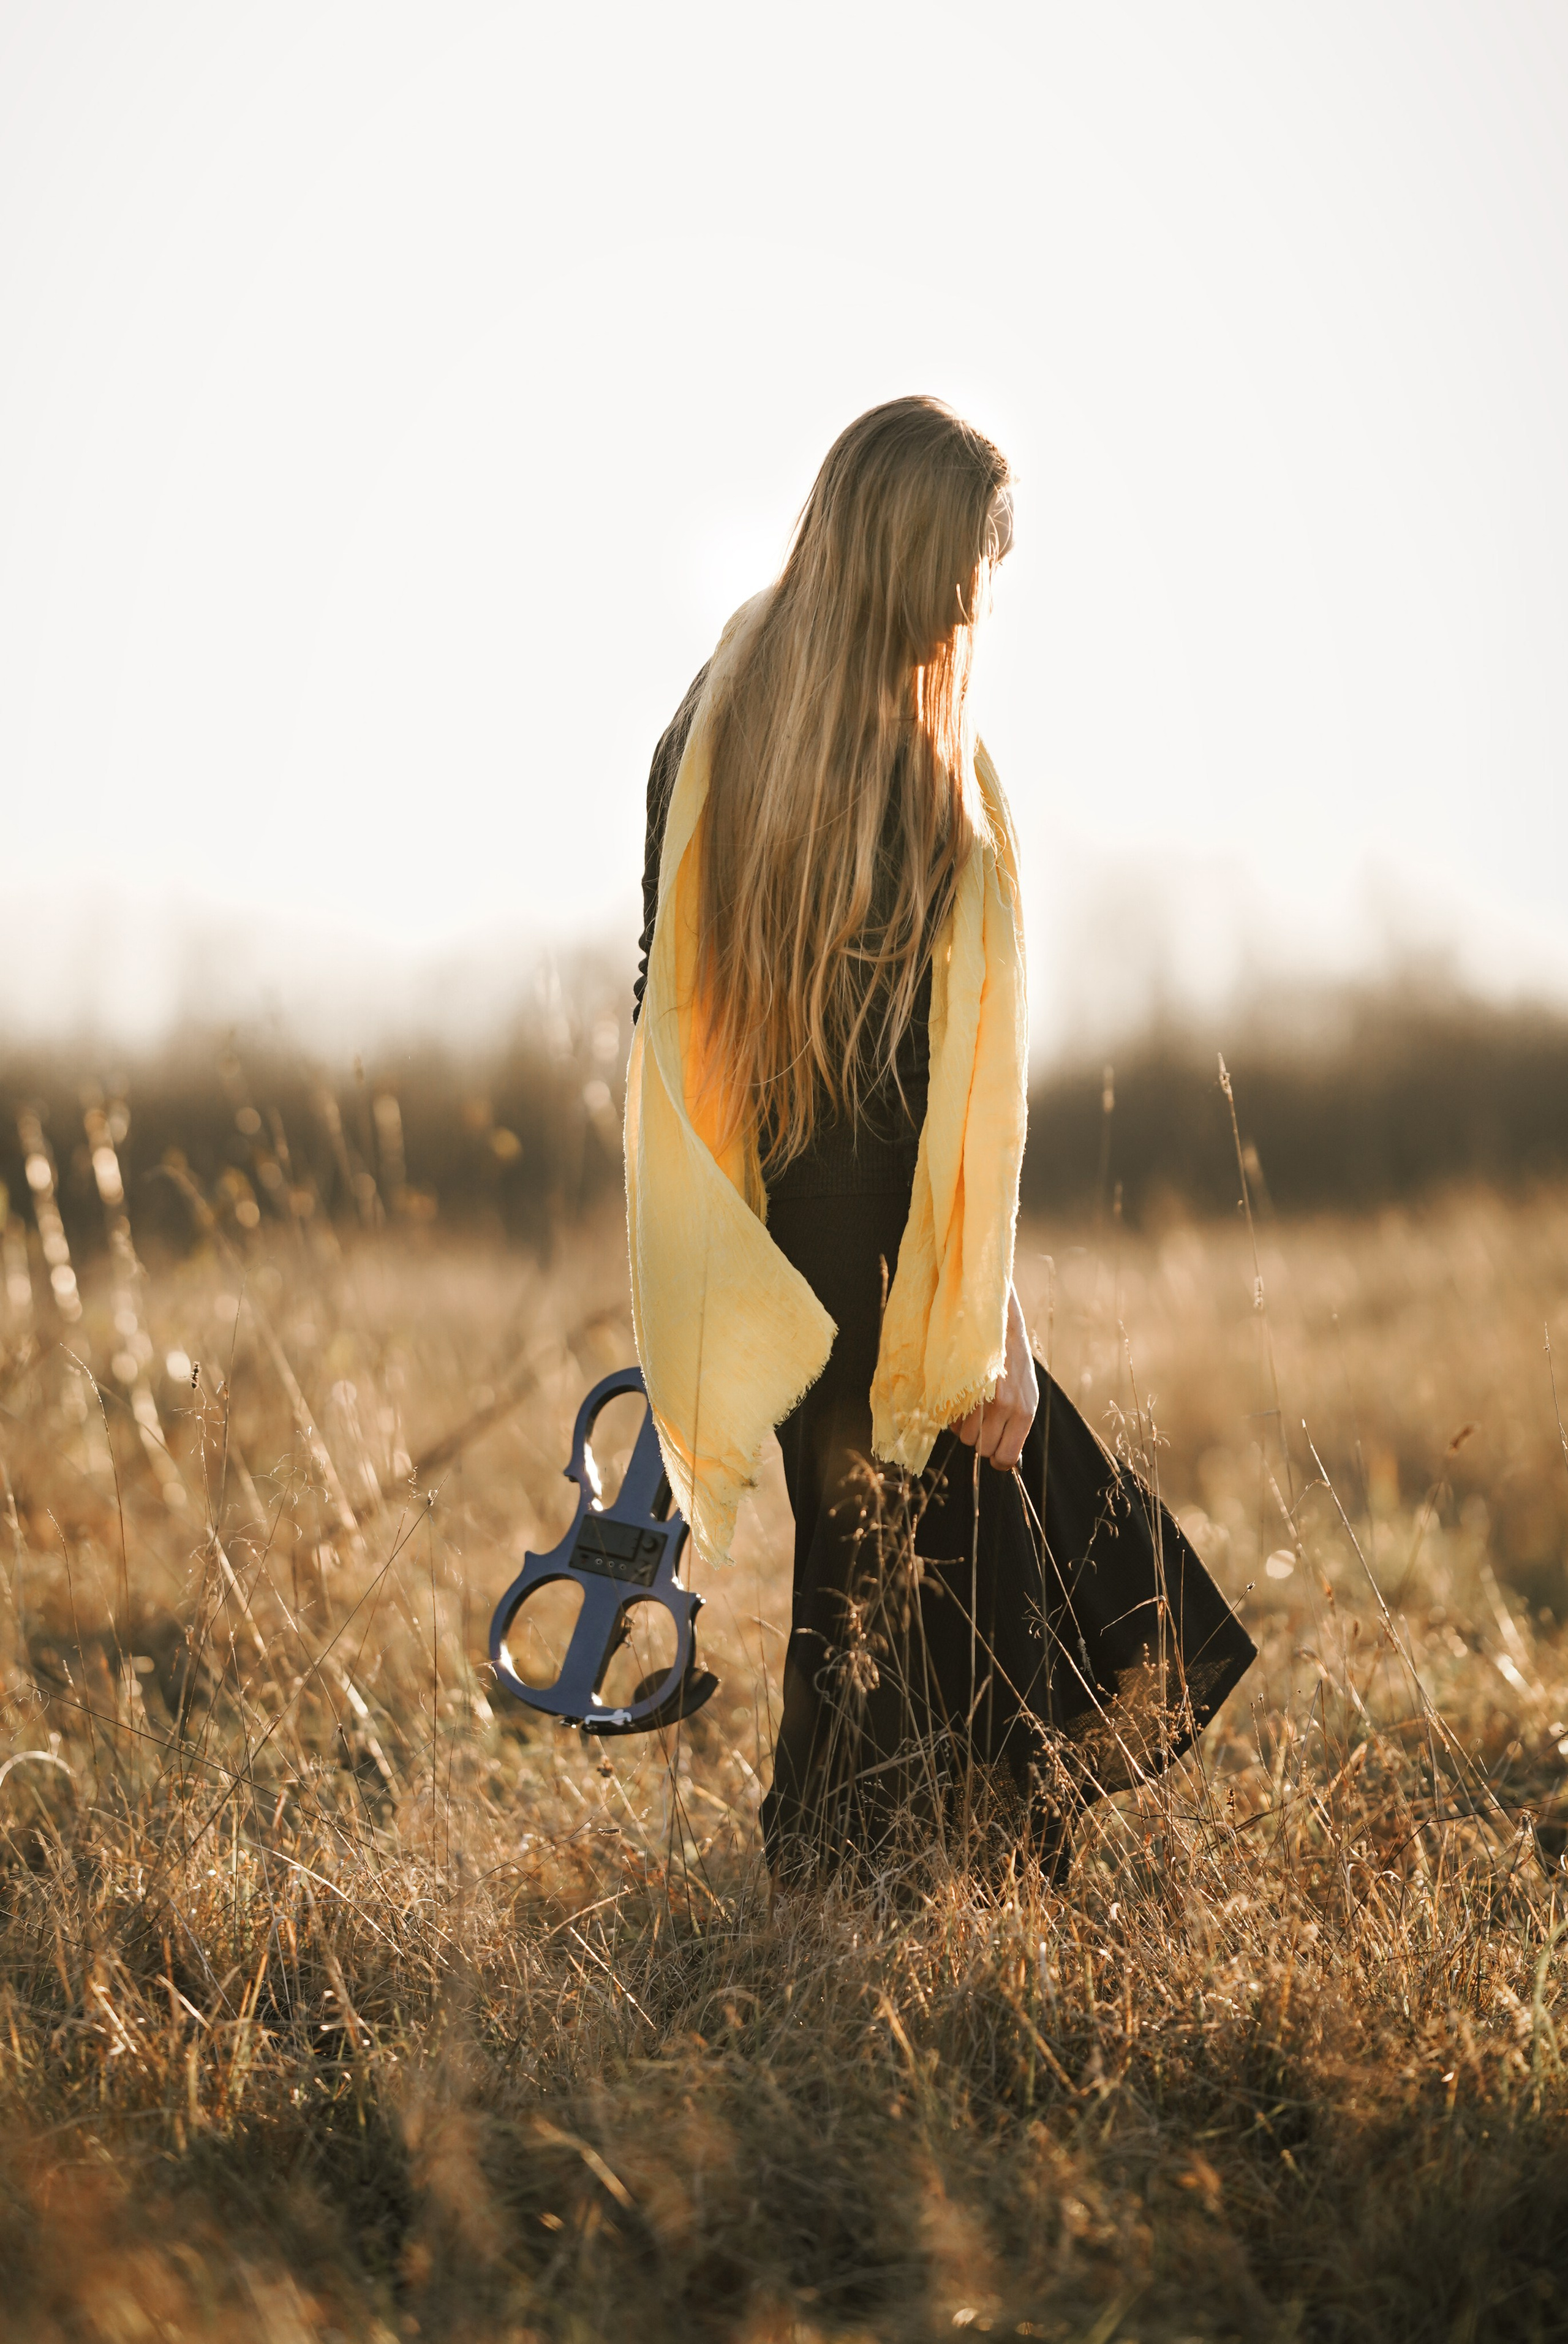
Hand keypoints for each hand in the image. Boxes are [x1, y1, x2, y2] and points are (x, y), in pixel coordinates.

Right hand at [955, 1282, 1038, 1471]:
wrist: (997, 1316)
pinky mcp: (964, 1385)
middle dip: (978, 1440)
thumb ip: (1016, 1423)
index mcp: (1027, 1411)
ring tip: (970, 1403)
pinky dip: (950, 1411)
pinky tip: (961, 1393)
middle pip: (982, 1450)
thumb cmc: (1009, 1358)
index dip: (996, 1458)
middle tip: (979, 1420)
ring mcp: (984, 1395)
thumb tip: (1005, 1459)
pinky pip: (950, 1417)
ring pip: (963, 1436)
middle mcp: (1009, 1407)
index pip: (1007, 1459)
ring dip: (962, 1425)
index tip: (991, 1449)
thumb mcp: (1023, 1391)